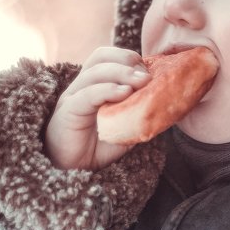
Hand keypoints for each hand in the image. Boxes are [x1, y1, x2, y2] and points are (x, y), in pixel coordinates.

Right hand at [44, 46, 149, 170]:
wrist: (73, 172)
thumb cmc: (97, 149)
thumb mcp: (124, 127)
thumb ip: (137, 113)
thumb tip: (161, 103)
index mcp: (92, 85)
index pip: (107, 57)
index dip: (129, 59)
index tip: (149, 73)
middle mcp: (80, 86)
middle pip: (100, 57)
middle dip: (127, 60)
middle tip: (147, 77)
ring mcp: (72, 97)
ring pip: (95, 72)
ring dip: (122, 73)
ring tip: (141, 82)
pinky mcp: (68, 112)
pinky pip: (87, 94)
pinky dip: (107, 90)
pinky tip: (124, 94)